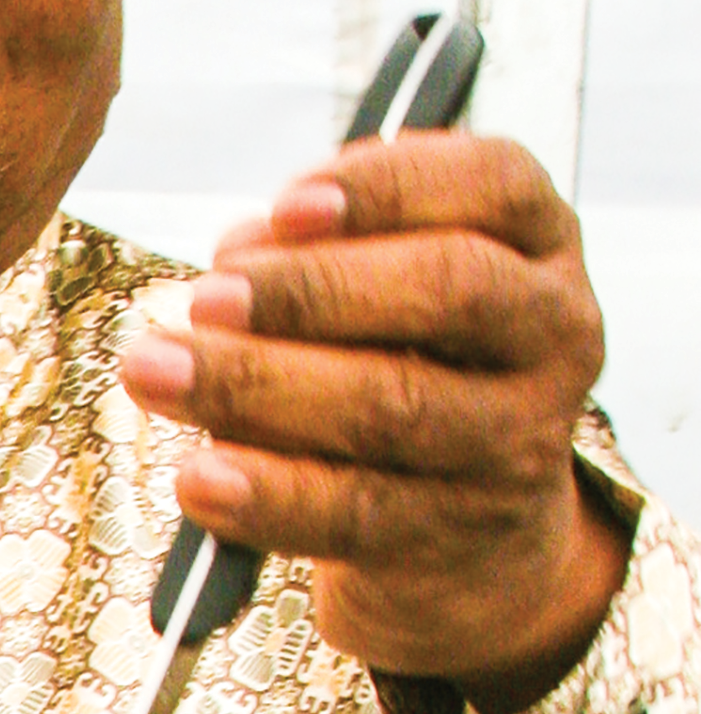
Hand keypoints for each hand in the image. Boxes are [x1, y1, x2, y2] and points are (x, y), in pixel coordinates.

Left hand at [113, 132, 628, 713]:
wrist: (467, 529)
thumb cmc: (403, 361)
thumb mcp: (385, 284)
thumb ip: (323, 253)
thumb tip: (239, 254)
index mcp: (537, 240)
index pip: (492, 182)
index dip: (388, 186)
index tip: (285, 205)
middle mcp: (553, 330)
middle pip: (449, 289)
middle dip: (313, 290)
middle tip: (204, 298)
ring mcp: (518, 436)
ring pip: (396, 405)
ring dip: (262, 386)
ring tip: (160, 372)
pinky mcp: (460, 530)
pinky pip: (357, 510)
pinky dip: (268, 494)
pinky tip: (199, 479)